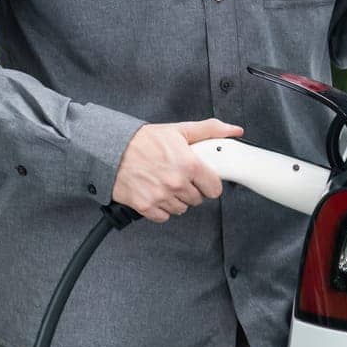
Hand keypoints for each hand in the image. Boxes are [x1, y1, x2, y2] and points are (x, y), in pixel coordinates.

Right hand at [112, 117, 243, 223]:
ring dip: (177, 198)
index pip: (214, 188)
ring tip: (165, 182)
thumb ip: (210, 130)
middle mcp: (176, 183)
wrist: (112, 150)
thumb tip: (234, 130)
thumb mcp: (179, 130)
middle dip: (192, 189)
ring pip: (182, 208)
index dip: (209, 183)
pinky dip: (161, 207)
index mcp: (188, 164)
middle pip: (198, 199)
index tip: (203, 178)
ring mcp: (161, 197)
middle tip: (180, 176)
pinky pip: (164, 216)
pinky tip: (155, 192)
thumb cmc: (144, 140)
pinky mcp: (146, 207)